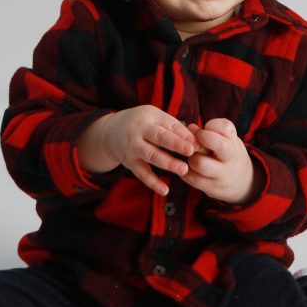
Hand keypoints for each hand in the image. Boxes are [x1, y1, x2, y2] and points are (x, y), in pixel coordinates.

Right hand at [78, 107, 196, 196]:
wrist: (109, 132)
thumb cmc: (141, 124)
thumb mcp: (154, 117)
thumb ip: (173, 127)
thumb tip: (195, 139)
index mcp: (150, 116)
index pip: (169, 124)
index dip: (183, 134)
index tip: (196, 142)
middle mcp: (139, 130)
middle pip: (159, 137)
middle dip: (175, 144)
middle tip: (191, 151)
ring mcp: (133, 147)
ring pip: (151, 155)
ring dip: (167, 163)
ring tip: (183, 169)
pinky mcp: (129, 162)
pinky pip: (142, 173)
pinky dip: (153, 182)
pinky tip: (165, 190)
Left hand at [181, 118, 262, 204]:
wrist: (240, 181)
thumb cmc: (227, 153)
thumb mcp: (227, 139)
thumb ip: (210, 131)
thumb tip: (190, 128)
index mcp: (233, 142)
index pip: (224, 127)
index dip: (210, 126)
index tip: (203, 131)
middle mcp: (230, 158)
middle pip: (219, 145)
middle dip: (201, 139)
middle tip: (193, 143)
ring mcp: (222, 175)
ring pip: (201, 163)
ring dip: (190, 158)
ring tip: (191, 157)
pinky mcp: (211, 188)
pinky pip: (193, 178)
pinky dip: (185, 172)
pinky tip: (187, 168)